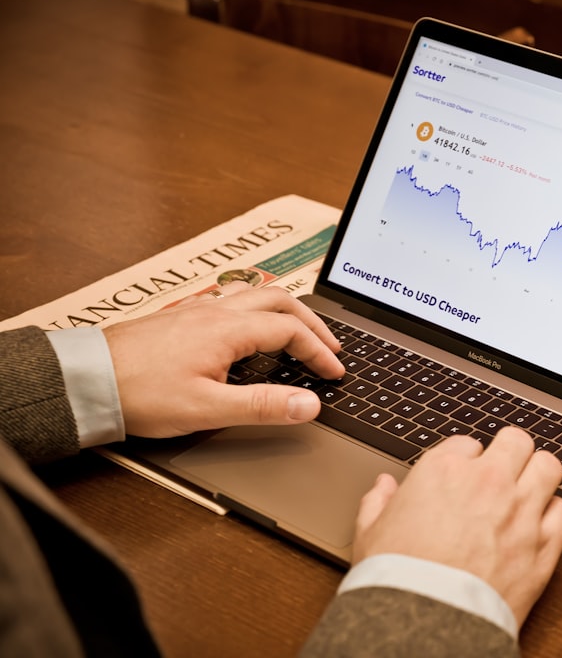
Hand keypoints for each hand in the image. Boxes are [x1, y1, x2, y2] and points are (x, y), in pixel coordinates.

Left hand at [103, 285, 343, 437]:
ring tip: (298, 331)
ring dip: (285, 311)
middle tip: (330, 346)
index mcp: (229, 330)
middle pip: (280, 301)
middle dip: (312, 323)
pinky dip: (256, 310)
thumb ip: (263, 406)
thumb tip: (309, 404)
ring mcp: (196, 311)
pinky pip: (230, 301)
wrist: (84, 379)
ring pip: (255, 295)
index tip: (334, 373)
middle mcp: (216, 311)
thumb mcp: (207, 409)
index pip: (291, 331)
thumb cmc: (139, 394)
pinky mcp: (179, 317)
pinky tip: (247, 328)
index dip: (319, 351)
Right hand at [354, 427, 561, 626]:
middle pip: (516, 441)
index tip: (462, 477)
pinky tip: (540, 524)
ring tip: (529, 488)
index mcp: (444, 471)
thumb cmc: (399, 578)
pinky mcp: (544, 544)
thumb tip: (383, 487)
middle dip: (510, 453)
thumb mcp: (370, 534)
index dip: (465, 461)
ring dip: (538, 474)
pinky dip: (554, 514)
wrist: (428, 621)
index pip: (467, 444)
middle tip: (504, 470)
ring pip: (549, 466)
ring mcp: (521, 511)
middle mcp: (488, 482)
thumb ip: (378, 502)